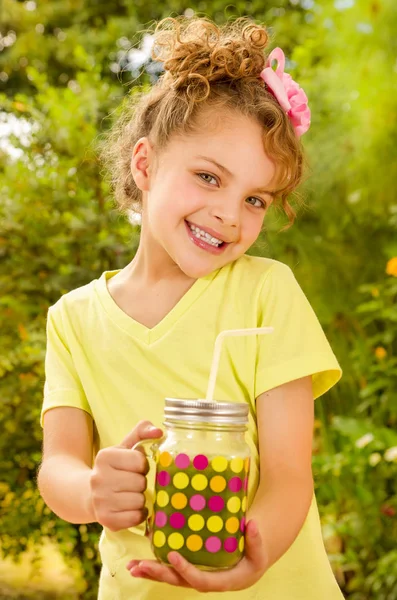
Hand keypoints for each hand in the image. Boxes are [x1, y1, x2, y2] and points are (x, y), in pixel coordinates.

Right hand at [89, 420, 162, 531]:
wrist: (90, 494)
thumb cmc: (115, 468)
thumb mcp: (125, 447)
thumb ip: (142, 432)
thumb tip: (159, 431)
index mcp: (104, 457)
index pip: (140, 461)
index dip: (143, 465)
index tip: (136, 468)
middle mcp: (98, 478)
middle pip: (140, 483)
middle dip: (141, 483)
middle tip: (133, 483)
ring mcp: (100, 500)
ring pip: (139, 501)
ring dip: (140, 499)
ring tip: (131, 495)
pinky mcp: (105, 520)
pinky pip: (135, 518)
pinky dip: (138, 514)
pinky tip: (130, 509)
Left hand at [126, 519, 267, 591]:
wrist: (249, 563)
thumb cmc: (254, 557)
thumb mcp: (259, 551)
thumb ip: (256, 540)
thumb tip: (251, 523)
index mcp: (221, 581)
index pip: (200, 580)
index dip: (186, 570)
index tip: (173, 556)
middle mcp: (204, 581)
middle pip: (178, 581)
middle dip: (159, 574)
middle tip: (140, 565)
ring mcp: (194, 576)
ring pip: (171, 577)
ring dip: (151, 572)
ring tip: (132, 566)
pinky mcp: (188, 568)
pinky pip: (170, 569)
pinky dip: (154, 566)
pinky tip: (137, 563)